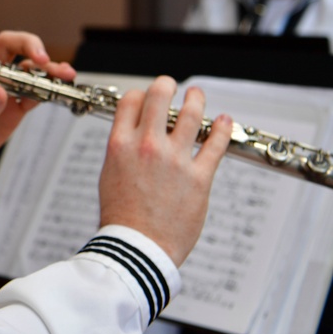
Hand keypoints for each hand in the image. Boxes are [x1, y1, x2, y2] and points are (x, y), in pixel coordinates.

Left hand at [0, 28, 74, 179]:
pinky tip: (61, 89)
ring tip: (64, 72)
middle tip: (40, 58)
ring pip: (26, 68)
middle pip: (7, 45)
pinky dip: (48, 90)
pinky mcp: (15, 106)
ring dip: (46, 67)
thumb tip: (0, 90)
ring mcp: (3, 88)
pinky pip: (34, 93)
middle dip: (26, 44)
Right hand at [98, 76, 231, 265]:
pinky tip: (224, 120)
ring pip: (191, 114)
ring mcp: (174, 160)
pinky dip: (222, 128)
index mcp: (120, 144)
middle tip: (172, 86)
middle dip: (167, 85)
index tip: (147, 98)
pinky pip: (215, 144)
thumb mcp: (110, 174)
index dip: (141, 94)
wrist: (138, 247)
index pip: (131, 101)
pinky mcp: (198, 177)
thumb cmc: (121, 216)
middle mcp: (146, 146)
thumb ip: (122, 150)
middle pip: (159, 96)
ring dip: (196, 99)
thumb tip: (133, 135)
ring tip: (197, 95)